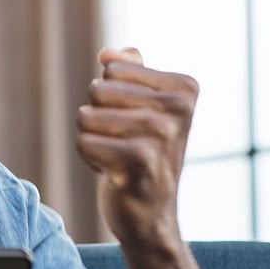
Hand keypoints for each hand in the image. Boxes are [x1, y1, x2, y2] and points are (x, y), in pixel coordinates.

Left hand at [76, 47, 197, 246]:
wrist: (151, 215)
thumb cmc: (142, 155)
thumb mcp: (141, 109)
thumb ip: (129, 72)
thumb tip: (108, 53)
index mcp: (185, 88)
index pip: (112, 70)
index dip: (110, 98)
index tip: (132, 124)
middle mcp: (179, 109)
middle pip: (98, 90)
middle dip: (98, 118)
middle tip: (122, 143)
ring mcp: (162, 135)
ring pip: (88, 116)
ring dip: (93, 139)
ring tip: (117, 157)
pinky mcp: (141, 162)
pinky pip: (84, 142)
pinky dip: (90, 158)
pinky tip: (112, 173)